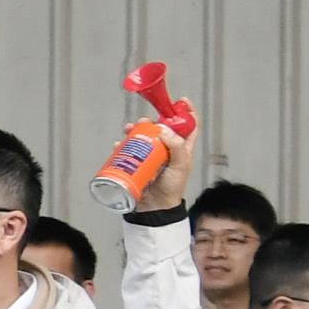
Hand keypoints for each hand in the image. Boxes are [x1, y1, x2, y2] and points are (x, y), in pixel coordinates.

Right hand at [110, 75, 203, 206]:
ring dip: (135, 130)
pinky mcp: (138, 162)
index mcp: (182, 148)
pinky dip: (122, 145)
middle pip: (161, 128)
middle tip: (145, 121)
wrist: (155, 207)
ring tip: (129, 129)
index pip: (189, 126)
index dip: (187, 112)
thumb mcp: (180, 167)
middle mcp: (167, 149)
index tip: (181, 101)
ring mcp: (152, 155)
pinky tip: (118, 145)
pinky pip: (128, 150)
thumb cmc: (172, 188)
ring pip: (143, 136)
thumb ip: (177, 148)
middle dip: (152, 120)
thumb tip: (164, 130)